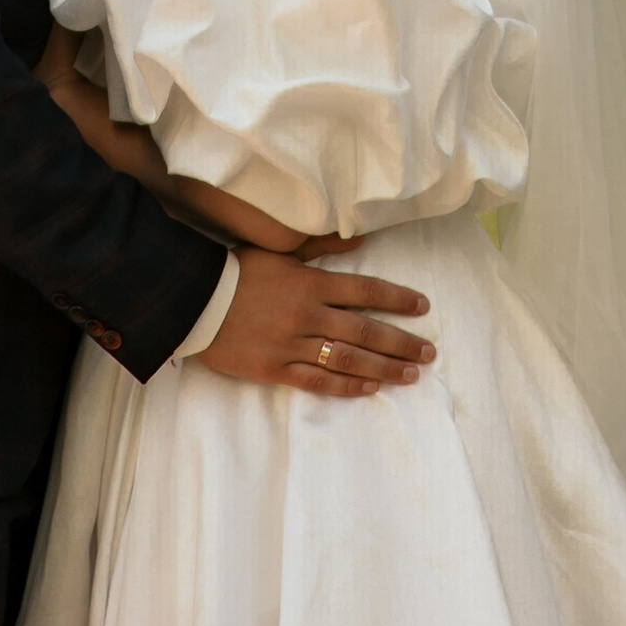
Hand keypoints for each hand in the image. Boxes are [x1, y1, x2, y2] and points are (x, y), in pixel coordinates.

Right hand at [191, 240, 434, 397]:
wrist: (195, 300)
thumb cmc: (239, 270)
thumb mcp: (281, 250)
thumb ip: (321, 247)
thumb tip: (361, 237)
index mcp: (311, 282)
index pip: (365, 290)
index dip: (397, 299)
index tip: (423, 307)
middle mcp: (308, 315)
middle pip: (365, 330)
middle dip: (401, 341)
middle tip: (429, 352)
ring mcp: (292, 345)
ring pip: (348, 359)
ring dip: (384, 367)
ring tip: (411, 374)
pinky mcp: (275, 369)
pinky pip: (318, 381)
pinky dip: (346, 385)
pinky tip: (370, 387)